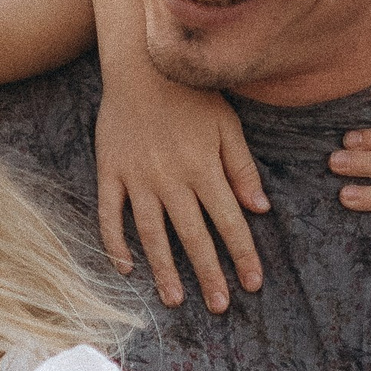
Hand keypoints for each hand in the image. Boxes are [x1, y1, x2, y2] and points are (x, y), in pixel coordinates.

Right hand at [96, 71, 269, 311]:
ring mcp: (137, 178)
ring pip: (152, 234)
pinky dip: (115, 243)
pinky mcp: (111, 172)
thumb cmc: (192, 94)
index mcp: (204, 168)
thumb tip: (259, 209)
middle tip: (220, 306)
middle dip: (209, 274)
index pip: (230, 223)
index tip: (252, 284)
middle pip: (193, 237)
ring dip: (164, 270)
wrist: (141, 64)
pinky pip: (111, 215)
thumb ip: (241, 168)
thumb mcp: (227, 125)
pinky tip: (126, 269)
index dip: (243, 255)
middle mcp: (171, 179)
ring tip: (175, 300)